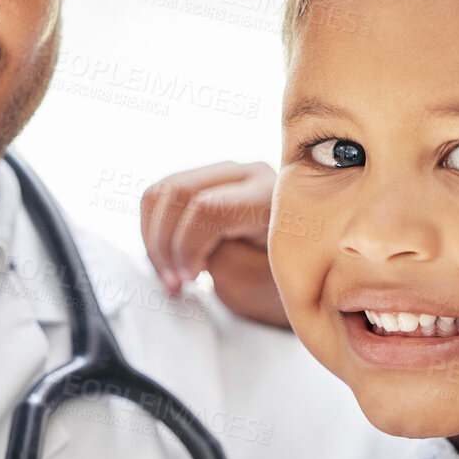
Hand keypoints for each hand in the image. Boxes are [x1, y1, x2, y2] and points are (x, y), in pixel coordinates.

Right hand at [140, 161, 289, 328]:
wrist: (304, 275)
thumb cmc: (282, 284)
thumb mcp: (254, 283)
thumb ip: (218, 259)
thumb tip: (184, 242)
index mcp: (269, 197)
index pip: (207, 207)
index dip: (186, 246)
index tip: (190, 279)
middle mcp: (248, 174)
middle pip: (178, 192)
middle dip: (164, 243)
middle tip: (173, 283)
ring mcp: (226, 173)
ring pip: (163, 191)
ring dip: (154, 237)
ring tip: (170, 273)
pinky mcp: (208, 182)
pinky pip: (163, 195)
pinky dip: (154, 229)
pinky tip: (169, 257)